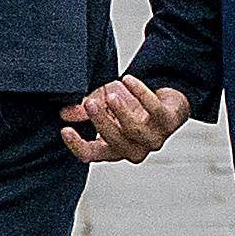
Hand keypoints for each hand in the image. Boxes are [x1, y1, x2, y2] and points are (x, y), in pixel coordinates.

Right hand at [62, 75, 189, 165]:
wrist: (165, 100)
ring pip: (134, 130)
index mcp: (113, 149)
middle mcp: (133, 149)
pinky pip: (155, 109)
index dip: (77, 145)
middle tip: (90, 104)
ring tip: (111, 95)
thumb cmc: (130, 106)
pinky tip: (129, 80)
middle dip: (100, 121)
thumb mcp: (103, 104)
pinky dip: (141, 93)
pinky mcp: (169, 121)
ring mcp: (153, 138)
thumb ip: (85, 109)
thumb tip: (65, 113)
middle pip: (114, 141)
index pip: (91, 154)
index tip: (65, 130)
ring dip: (121, 112)